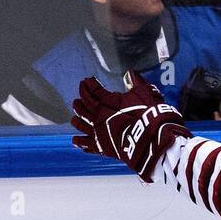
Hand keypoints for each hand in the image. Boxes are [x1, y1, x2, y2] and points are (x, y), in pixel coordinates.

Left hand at [71, 72, 190, 181]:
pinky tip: (75, 141)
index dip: (89, 84)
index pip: (94, 90)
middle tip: (77, 99)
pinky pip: (86, 144)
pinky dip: (80, 142)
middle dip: (80, 101)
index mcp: (107, 101)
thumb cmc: (146, 112)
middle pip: (83, 107)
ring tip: (73, 118)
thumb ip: (135, 81)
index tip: (86, 80)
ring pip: (81, 124)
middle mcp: (98, 116)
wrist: (147, 138)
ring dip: (76, 120)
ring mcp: (97, 132)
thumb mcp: (143, 92)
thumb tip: (130, 73)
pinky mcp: (101, 146)